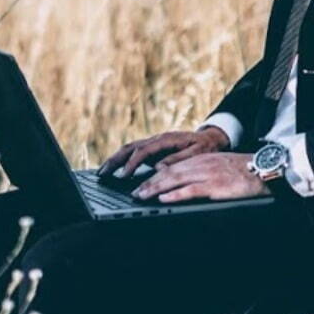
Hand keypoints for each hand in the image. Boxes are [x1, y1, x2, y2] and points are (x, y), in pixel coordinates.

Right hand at [98, 127, 230, 177]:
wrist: (211, 137)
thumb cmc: (205, 147)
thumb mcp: (197, 153)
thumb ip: (178, 159)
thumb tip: (159, 167)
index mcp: (166, 140)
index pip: (144, 151)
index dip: (132, 164)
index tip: (123, 176)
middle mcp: (157, 139)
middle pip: (130, 147)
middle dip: (115, 160)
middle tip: (102, 174)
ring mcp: (154, 142)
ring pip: (129, 149)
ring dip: (115, 160)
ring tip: (102, 172)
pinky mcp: (153, 148)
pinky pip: (134, 152)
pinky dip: (122, 160)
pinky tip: (115, 169)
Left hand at [132, 153, 267, 202]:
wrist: (263, 169)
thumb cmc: (243, 170)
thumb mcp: (218, 166)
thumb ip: (202, 171)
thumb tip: (184, 183)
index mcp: (201, 159)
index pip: (172, 167)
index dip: (155, 176)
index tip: (142, 184)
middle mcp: (201, 164)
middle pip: (169, 173)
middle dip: (149, 183)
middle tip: (135, 192)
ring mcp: (207, 174)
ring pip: (175, 180)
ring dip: (156, 189)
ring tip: (142, 196)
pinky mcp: (215, 186)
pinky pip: (191, 190)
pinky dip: (175, 195)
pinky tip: (164, 199)